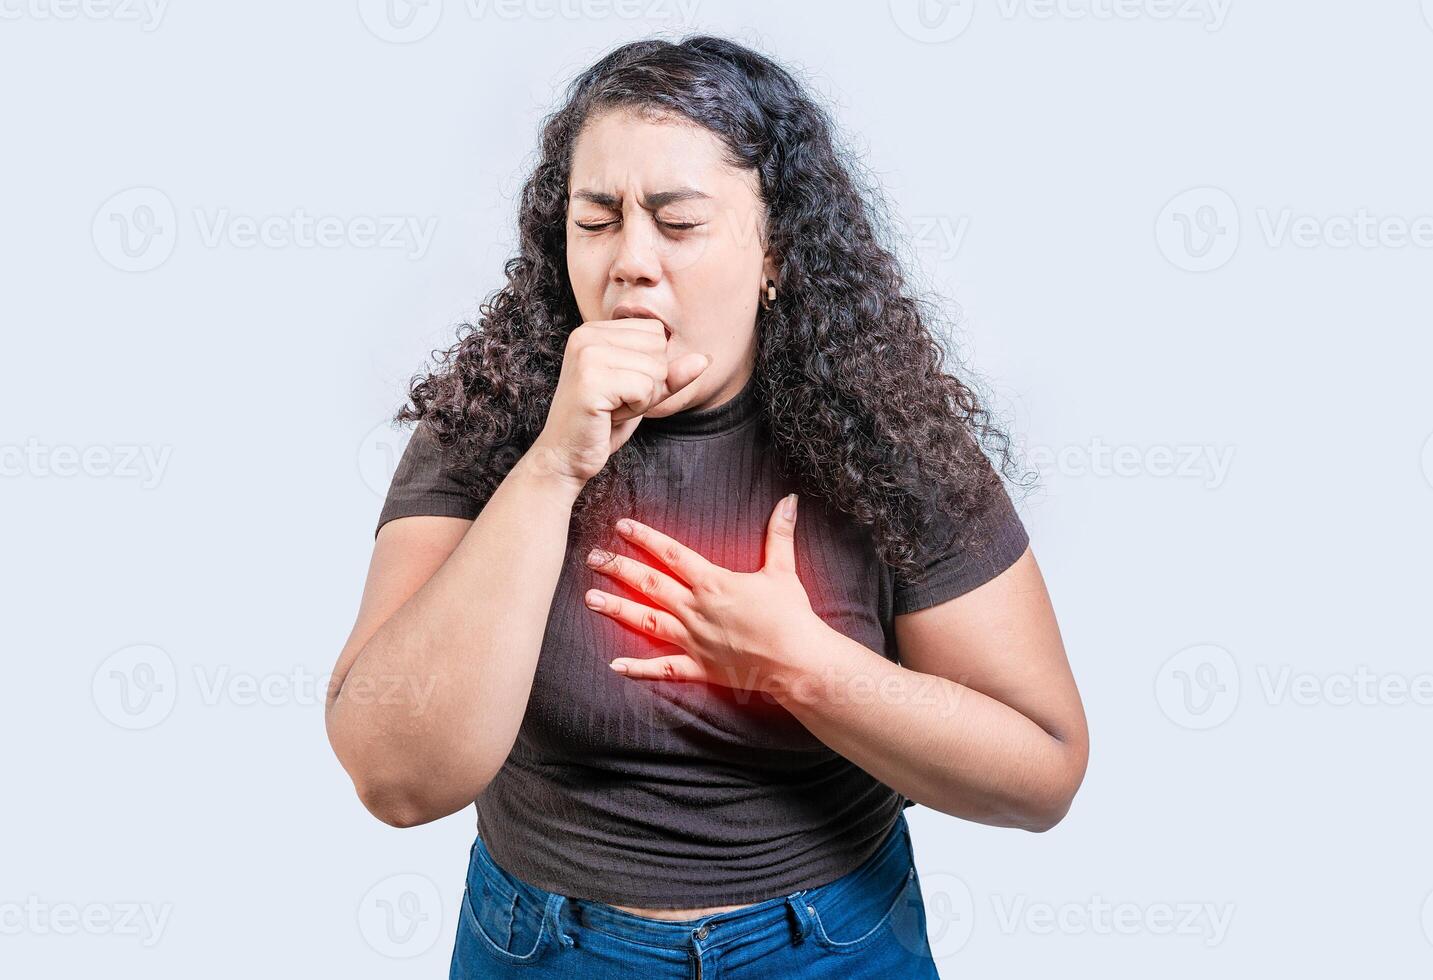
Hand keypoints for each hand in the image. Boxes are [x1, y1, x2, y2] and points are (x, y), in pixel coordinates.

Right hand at [529, 318, 711, 487]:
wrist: (566, 457)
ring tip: (611, 409)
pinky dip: (635, 408)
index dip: (649, 369)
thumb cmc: (602, 424)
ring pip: (655, 370)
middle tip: (614, 402)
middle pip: (658, 349)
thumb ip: (672, 375)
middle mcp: (587, 334)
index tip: (618, 388)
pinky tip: (608, 416)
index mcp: (595, 330)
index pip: (656, 334)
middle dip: (648, 384)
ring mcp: (586, 355)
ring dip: (642, 399)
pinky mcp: (590, 380)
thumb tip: (705, 360)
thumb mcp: (643, 393)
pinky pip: (645, 388)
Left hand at [582, 493, 823, 695]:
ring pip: (646, 621)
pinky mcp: (699, 667)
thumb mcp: (783, 570)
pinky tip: (614, 665)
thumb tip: (789, 500)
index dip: (645, 538)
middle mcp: (696, 609)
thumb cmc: (791, 615)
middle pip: (650, 584)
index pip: (671, 555)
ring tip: (590, 599)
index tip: (622, 527)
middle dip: (619, 569)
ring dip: (617, 609)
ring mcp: (693, 640)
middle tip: (593, 558)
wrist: (797, 660)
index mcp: (713, 583)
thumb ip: (779, 535)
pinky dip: (638, 668)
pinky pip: (663, 668)